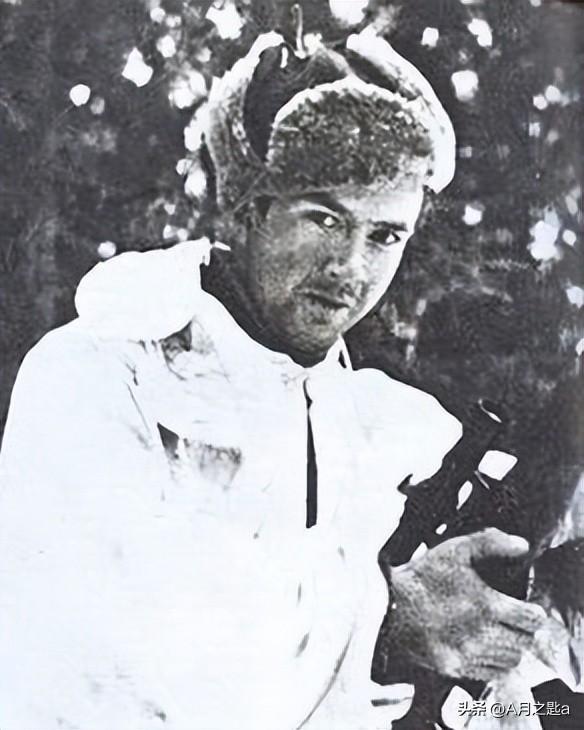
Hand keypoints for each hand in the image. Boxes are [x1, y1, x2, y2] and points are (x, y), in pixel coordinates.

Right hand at [389, 528, 546, 681]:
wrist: (388, 604)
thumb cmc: (422, 576)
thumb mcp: (455, 549)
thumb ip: (491, 542)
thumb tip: (521, 545)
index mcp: (487, 605)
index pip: (532, 619)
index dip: (533, 612)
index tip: (526, 608)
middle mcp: (481, 635)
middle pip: (524, 643)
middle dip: (523, 631)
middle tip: (513, 621)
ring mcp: (467, 654)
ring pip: (509, 661)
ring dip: (509, 647)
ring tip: (498, 634)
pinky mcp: (454, 668)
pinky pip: (489, 674)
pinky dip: (492, 663)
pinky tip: (482, 647)